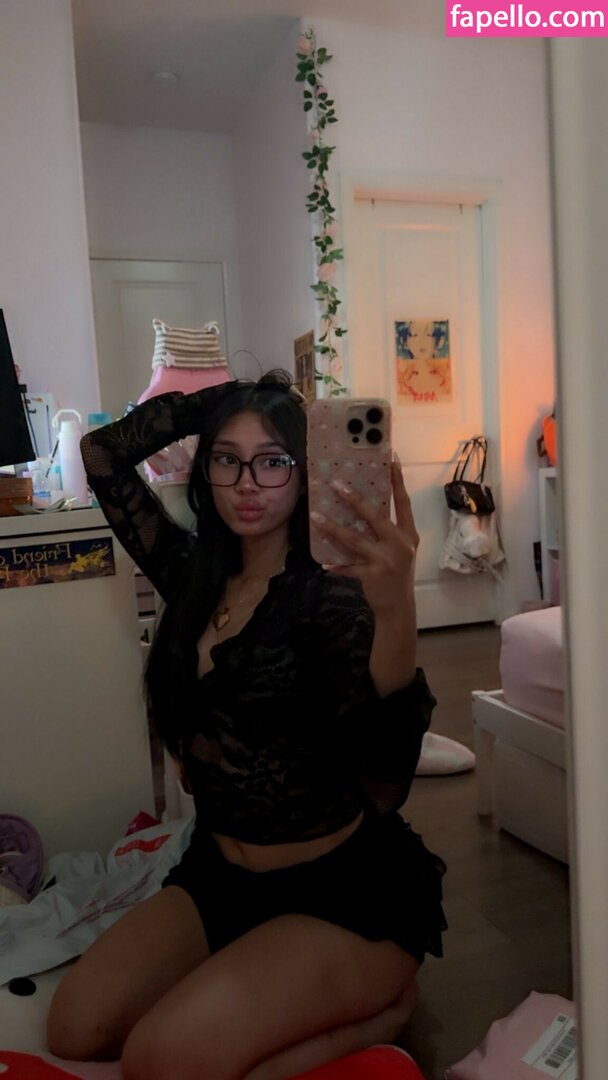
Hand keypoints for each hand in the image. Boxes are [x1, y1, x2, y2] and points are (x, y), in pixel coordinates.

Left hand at [311, 458, 418, 617]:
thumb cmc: (397, 572)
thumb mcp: (401, 549)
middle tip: (336, 484)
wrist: (399, 606)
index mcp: (409, 535)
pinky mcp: (372, 575)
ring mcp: (386, 560)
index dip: (398, 481)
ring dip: (333, 527)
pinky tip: (323, 563)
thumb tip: (363, 506)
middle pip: (376, 516)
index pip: (403, 503)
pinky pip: (348, 566)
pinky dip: (336, 565)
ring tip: (316, 516)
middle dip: (355, 499)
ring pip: (355, 539)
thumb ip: (389, 531)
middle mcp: (400, 544)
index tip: (391, 459)